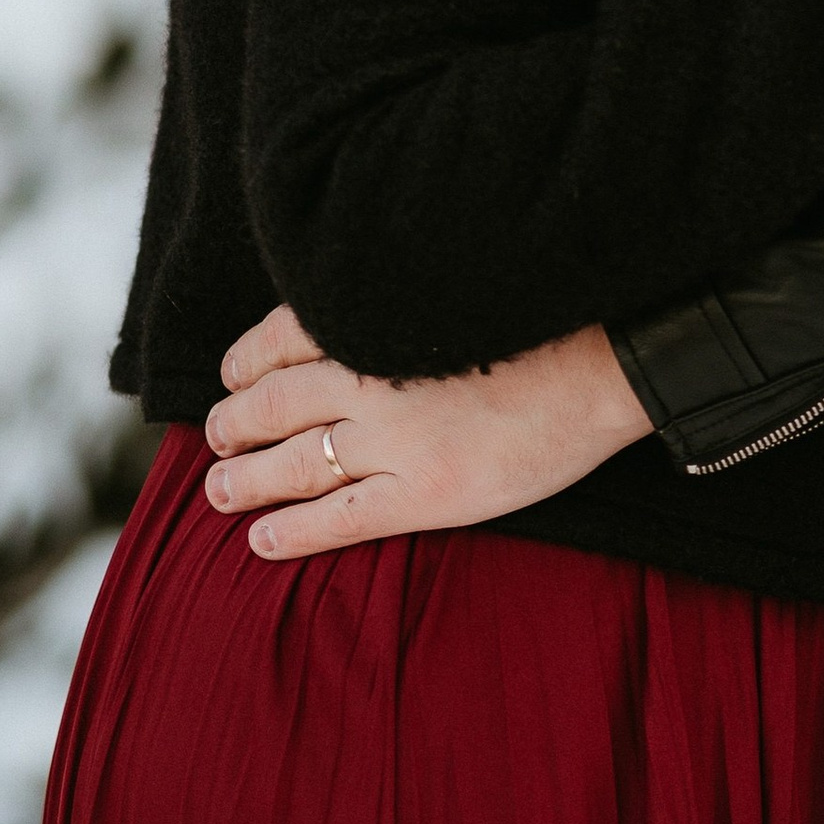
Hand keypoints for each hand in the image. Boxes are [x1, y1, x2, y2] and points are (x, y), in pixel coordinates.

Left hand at [200, 303, 652, 558]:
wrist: (607, 362)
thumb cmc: (543, 313)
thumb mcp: (453, 282)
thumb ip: (394, 302)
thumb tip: (352, 312)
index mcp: (375, 317)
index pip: (281, 337)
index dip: (246, 360)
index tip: (233, 371)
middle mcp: (370, 378)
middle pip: (274, 404)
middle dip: (234, 422)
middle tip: (216, 435)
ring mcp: (394, 440)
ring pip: (293, 464)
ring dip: (245, 479)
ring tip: (219, 489)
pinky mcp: (424, 493)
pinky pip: (339, 519)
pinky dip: (292, 530)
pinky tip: (262, 540)